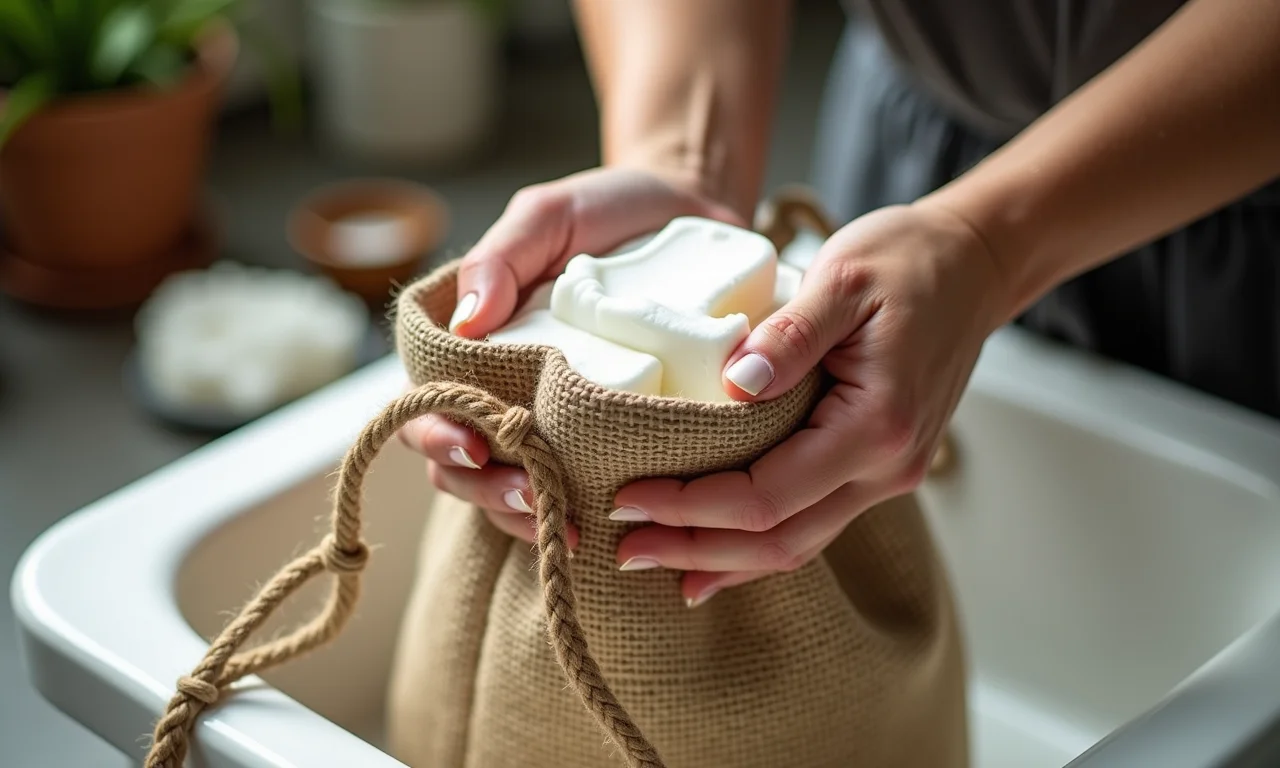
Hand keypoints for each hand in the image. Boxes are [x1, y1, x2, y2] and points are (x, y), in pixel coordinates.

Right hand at [399, 166, 743, 547]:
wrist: (693, 214)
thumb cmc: (609, 212)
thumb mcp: (551, 215)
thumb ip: (503, 256)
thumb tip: (466, 321)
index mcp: (475, 348)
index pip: (428, 404)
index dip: (435, 435)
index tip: (473, 445)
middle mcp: (506, 391)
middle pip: (463, 467)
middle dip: (488, 492)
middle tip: (533, 500)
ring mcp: (556, 421)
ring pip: (516, 493)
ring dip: (533, 519)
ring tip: (571, 529)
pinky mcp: (612, 438)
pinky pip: (585, 491)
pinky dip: (586, 515)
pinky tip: (607, 528)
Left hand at [611, 202, 1011, 605]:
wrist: (974, 264)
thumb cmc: (908, 260)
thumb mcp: (842, 276)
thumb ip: (789, 335)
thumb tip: (732, 383)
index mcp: (876, 424)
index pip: (767, 495)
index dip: (692, 507)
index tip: (629, 499)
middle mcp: (887, 466)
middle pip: (780, 540)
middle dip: (697, 550)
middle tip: (626, 550)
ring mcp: (887, 473)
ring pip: (798, 542)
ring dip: (725, 558)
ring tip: (657, 560)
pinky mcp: (878, 465)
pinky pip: (813, 519)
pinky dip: (760, 540)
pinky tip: (717, 552)